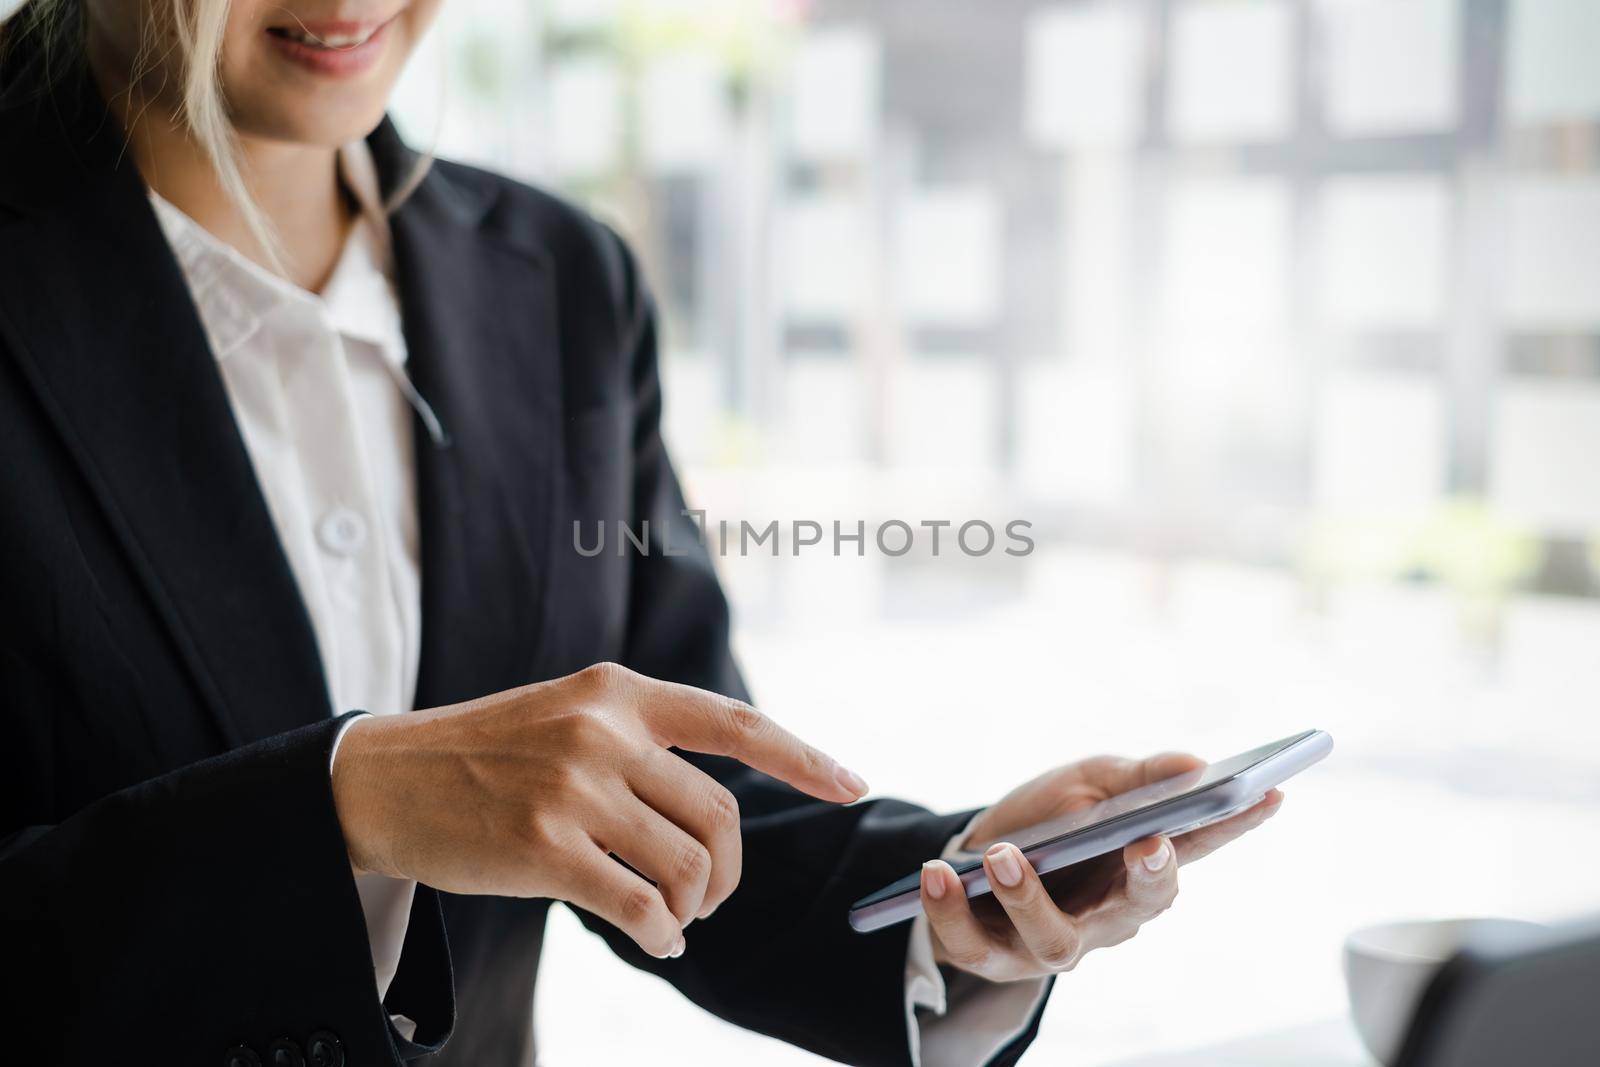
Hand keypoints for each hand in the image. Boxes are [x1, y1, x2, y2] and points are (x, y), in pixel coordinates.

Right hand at [331, 662, 866, 958]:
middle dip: (724, 870)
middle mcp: (605, 730)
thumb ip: (637, 743)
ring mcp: (574, 788)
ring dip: (690, 907)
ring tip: (670, 918)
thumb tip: (708, 825)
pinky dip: (660, 932)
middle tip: (705, 898)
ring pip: (684, 865)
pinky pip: (639, 905)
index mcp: (619, 690)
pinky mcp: (544, 847)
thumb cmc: (483, 755)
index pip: (733, 722)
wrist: (382, 778)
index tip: (852, 784)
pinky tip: (653, 936)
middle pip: (718, 815)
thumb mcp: (566, 716)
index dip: (803, 757)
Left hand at [922, 754, 1281, 981]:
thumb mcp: (1089, 781)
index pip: (1200, 845)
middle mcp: (1109, 915)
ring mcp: (1054, 942)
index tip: (1264, 792)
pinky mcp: (994, 957)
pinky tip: (937, 874)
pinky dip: (950, 912)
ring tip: (998, 855)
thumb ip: (1140, 776)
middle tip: (1146, 840)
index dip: (1237, 823)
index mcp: (1141, 867)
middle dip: (1150, 877)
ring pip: (1053, 941)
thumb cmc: (1048, 819)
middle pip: (1139, 907)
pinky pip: (974, 947)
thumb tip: (1197, 763)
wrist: (973, 852)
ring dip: (1027, 898)